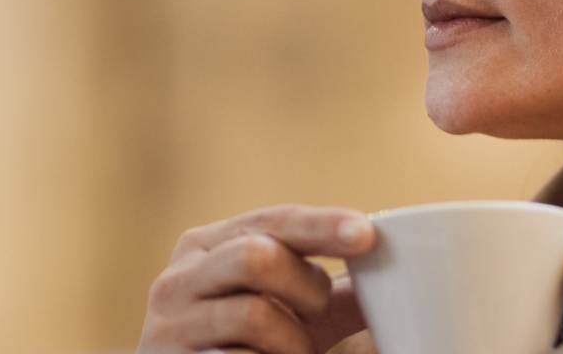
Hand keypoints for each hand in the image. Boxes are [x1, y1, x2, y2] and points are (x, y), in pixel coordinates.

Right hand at [139, 204, 376, 353]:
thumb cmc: (241, 344)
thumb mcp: (283, 312)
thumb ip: (325, 292)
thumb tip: (394, 274)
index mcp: (207, 246)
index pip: (272, 221)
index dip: (322, 225)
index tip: (366, 234)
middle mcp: (179, 277)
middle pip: (257, 256)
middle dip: (305, 287)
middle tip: (316, 313)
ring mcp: (168, 325)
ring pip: (253, 314)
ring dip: (292, 341)